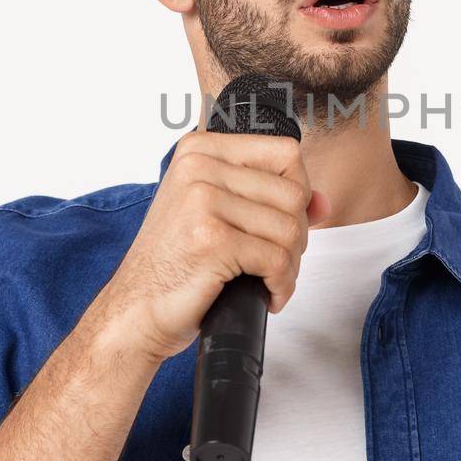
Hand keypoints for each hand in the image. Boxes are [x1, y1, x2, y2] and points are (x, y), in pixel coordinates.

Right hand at [95, 131, 329, 364]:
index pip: (286, 152)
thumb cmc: (176, 264)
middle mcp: (199, 166)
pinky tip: (266, 296)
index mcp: (200, 149)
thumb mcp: (218, 216)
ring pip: (290, 228)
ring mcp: (203, 201)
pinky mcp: (212, 240)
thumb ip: (272, 200)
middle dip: (296, 236)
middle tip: (274, 262)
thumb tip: (324, 202)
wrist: (136, 311)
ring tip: (268, 280)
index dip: (299, 191)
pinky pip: (278, 260)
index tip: (284, 222)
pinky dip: (281, 285)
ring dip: (290, 265)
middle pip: (293, 193)